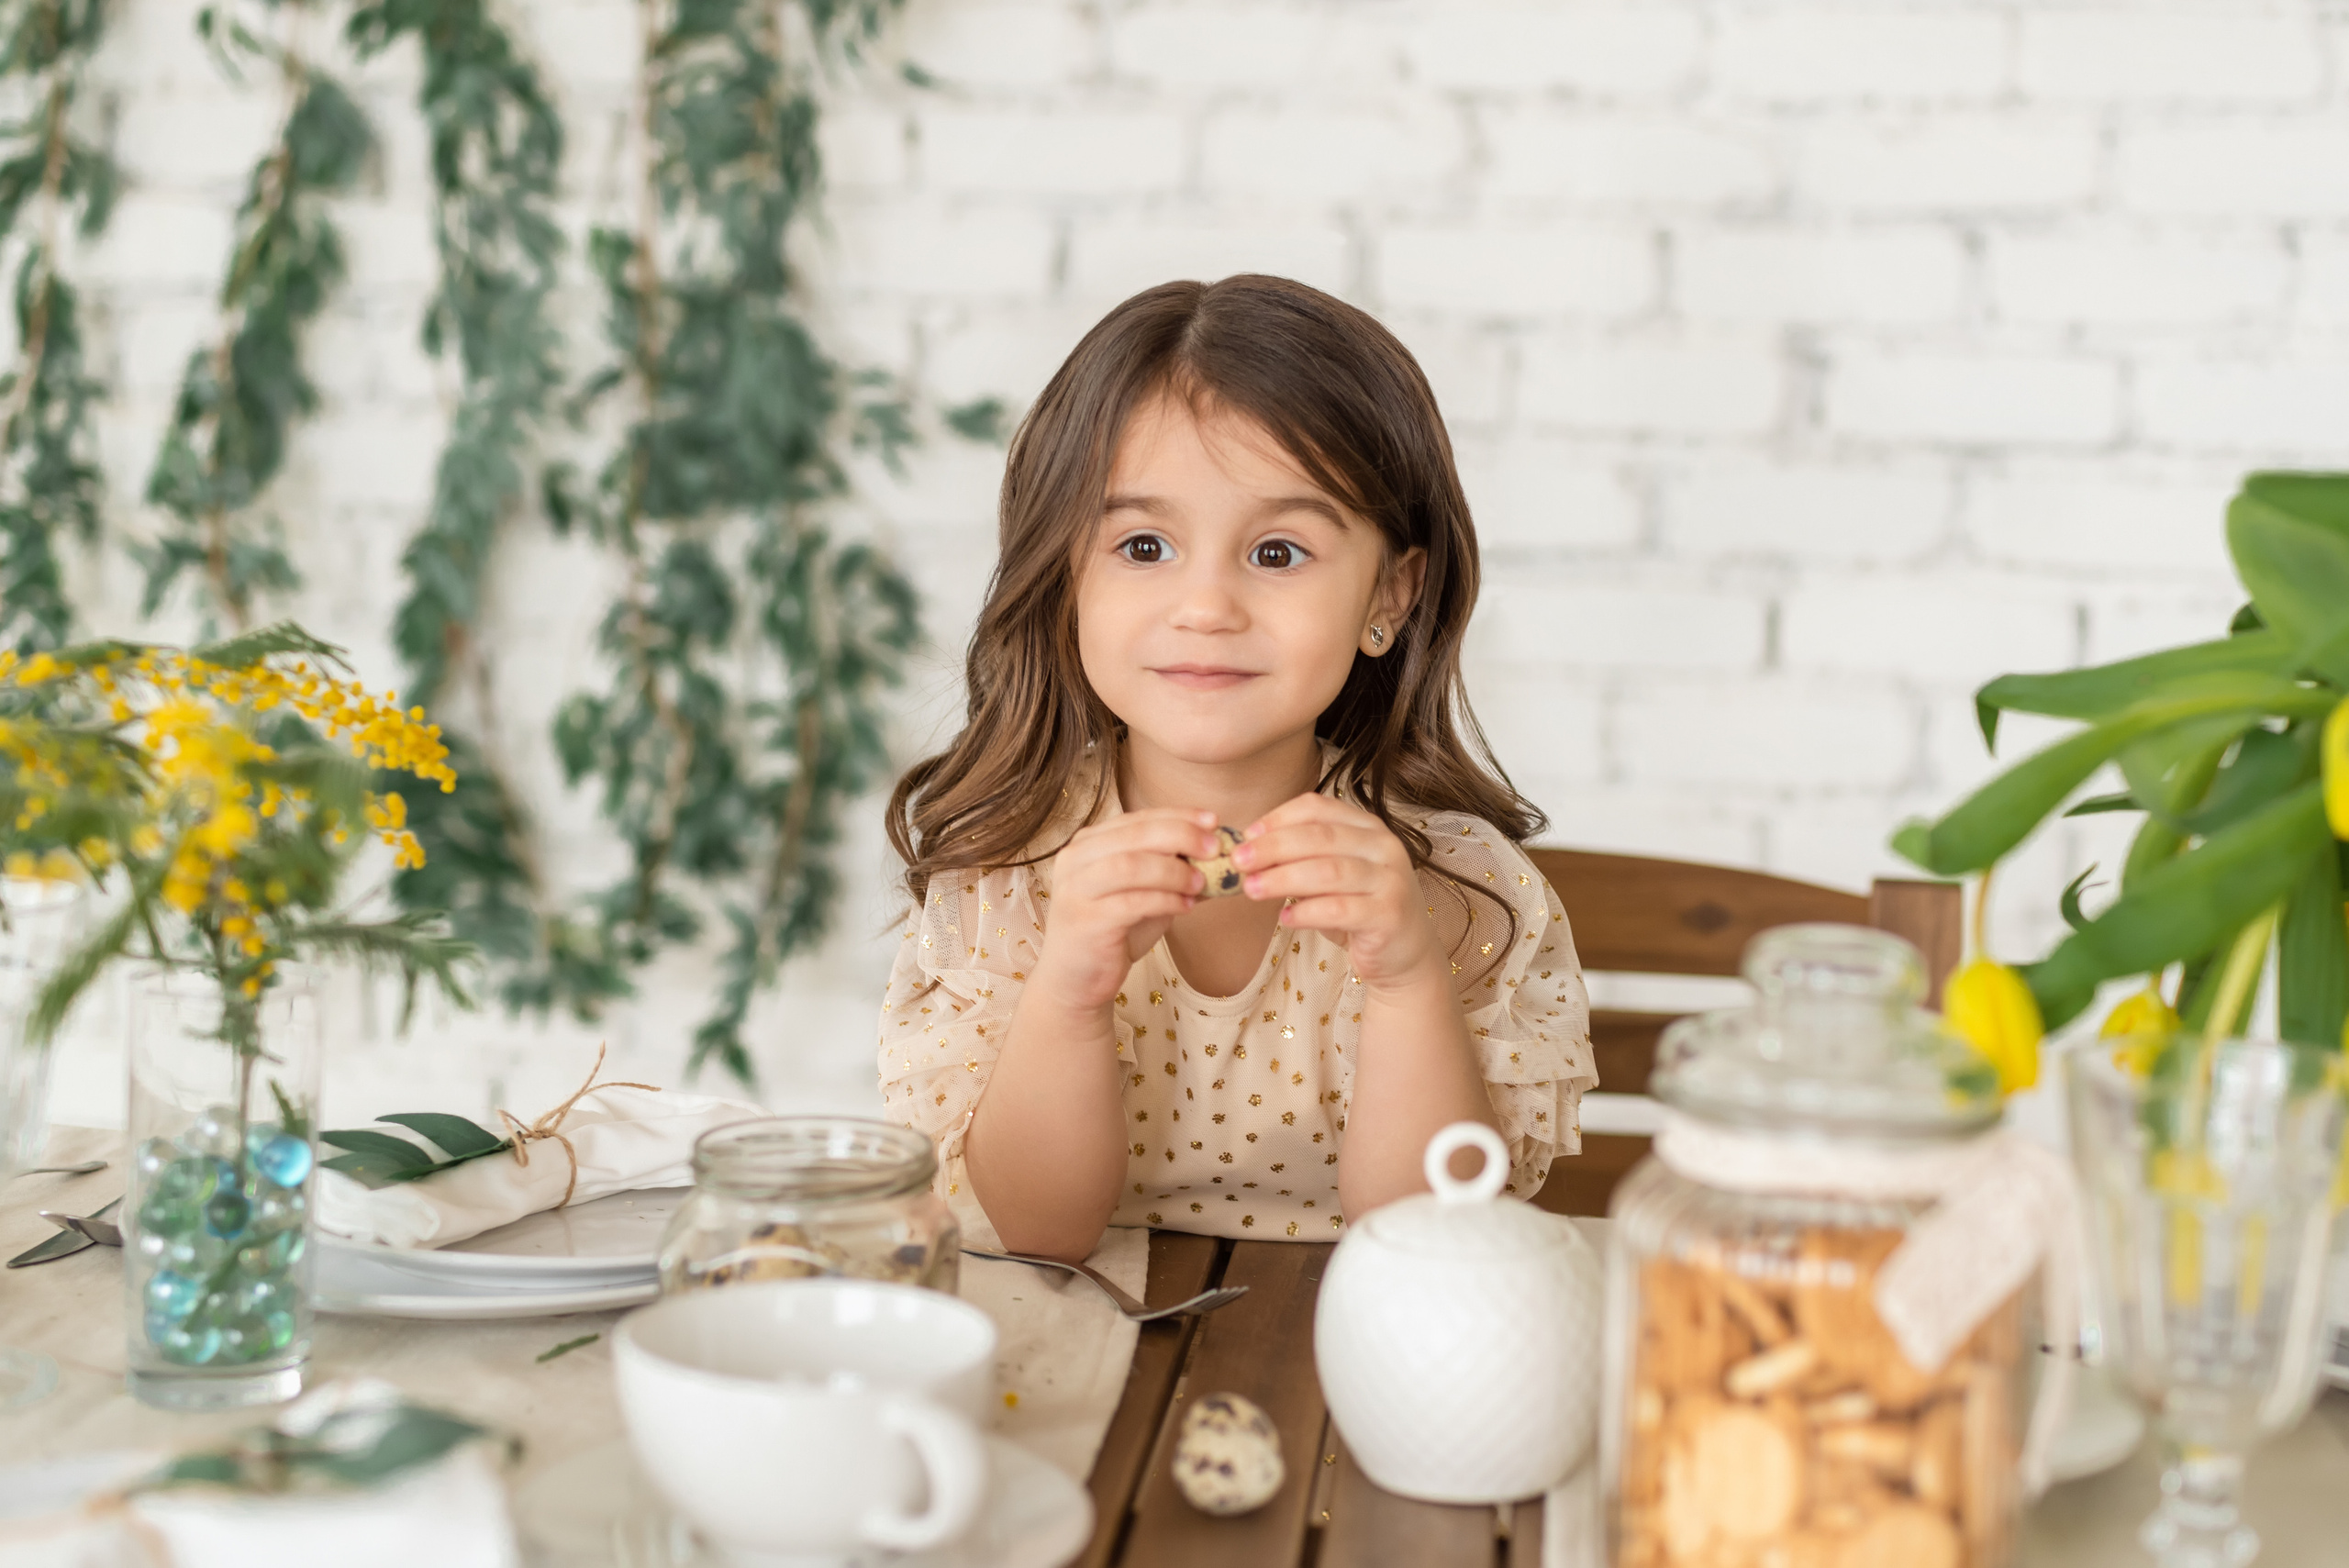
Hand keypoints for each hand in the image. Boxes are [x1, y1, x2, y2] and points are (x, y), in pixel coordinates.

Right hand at [1029, 809, 1216, 1011]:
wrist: (1076, 980)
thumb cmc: (1114, 932)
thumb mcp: (1145, 893)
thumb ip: (1171, 870)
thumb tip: (1220, 854)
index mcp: (1089, 843)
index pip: (1138, 818)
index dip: (1179, 815)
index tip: (1214, 821)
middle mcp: (1076, 859)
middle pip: (1136, 834)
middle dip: (1181, 836)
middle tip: (1215, 849)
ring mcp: (1075, 889)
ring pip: (1131, 865)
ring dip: (1173, 871)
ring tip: (1200, 883)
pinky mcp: (1084, 920)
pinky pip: (1132, 902)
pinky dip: (1165, 901)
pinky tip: (1185, 907)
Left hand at [1232, 795, 1441, 996]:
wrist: (1405, 954)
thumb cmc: (1360, 909)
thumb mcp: (1332, 877)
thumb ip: (1301, 859)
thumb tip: (1248, 853)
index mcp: (1367, 827)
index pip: (1318, 808)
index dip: (1278, 818)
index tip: (1246, 836)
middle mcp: (1384, 846)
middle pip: (1319, 837)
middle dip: (1272, 847)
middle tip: (1237, 862)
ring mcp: (1390, 879)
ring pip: (1327, 871)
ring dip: (1281, 879)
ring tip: (1250, 889)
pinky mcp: (1389, 914)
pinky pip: (1338, 909)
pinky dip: (1306, 912)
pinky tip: (1284, 918)